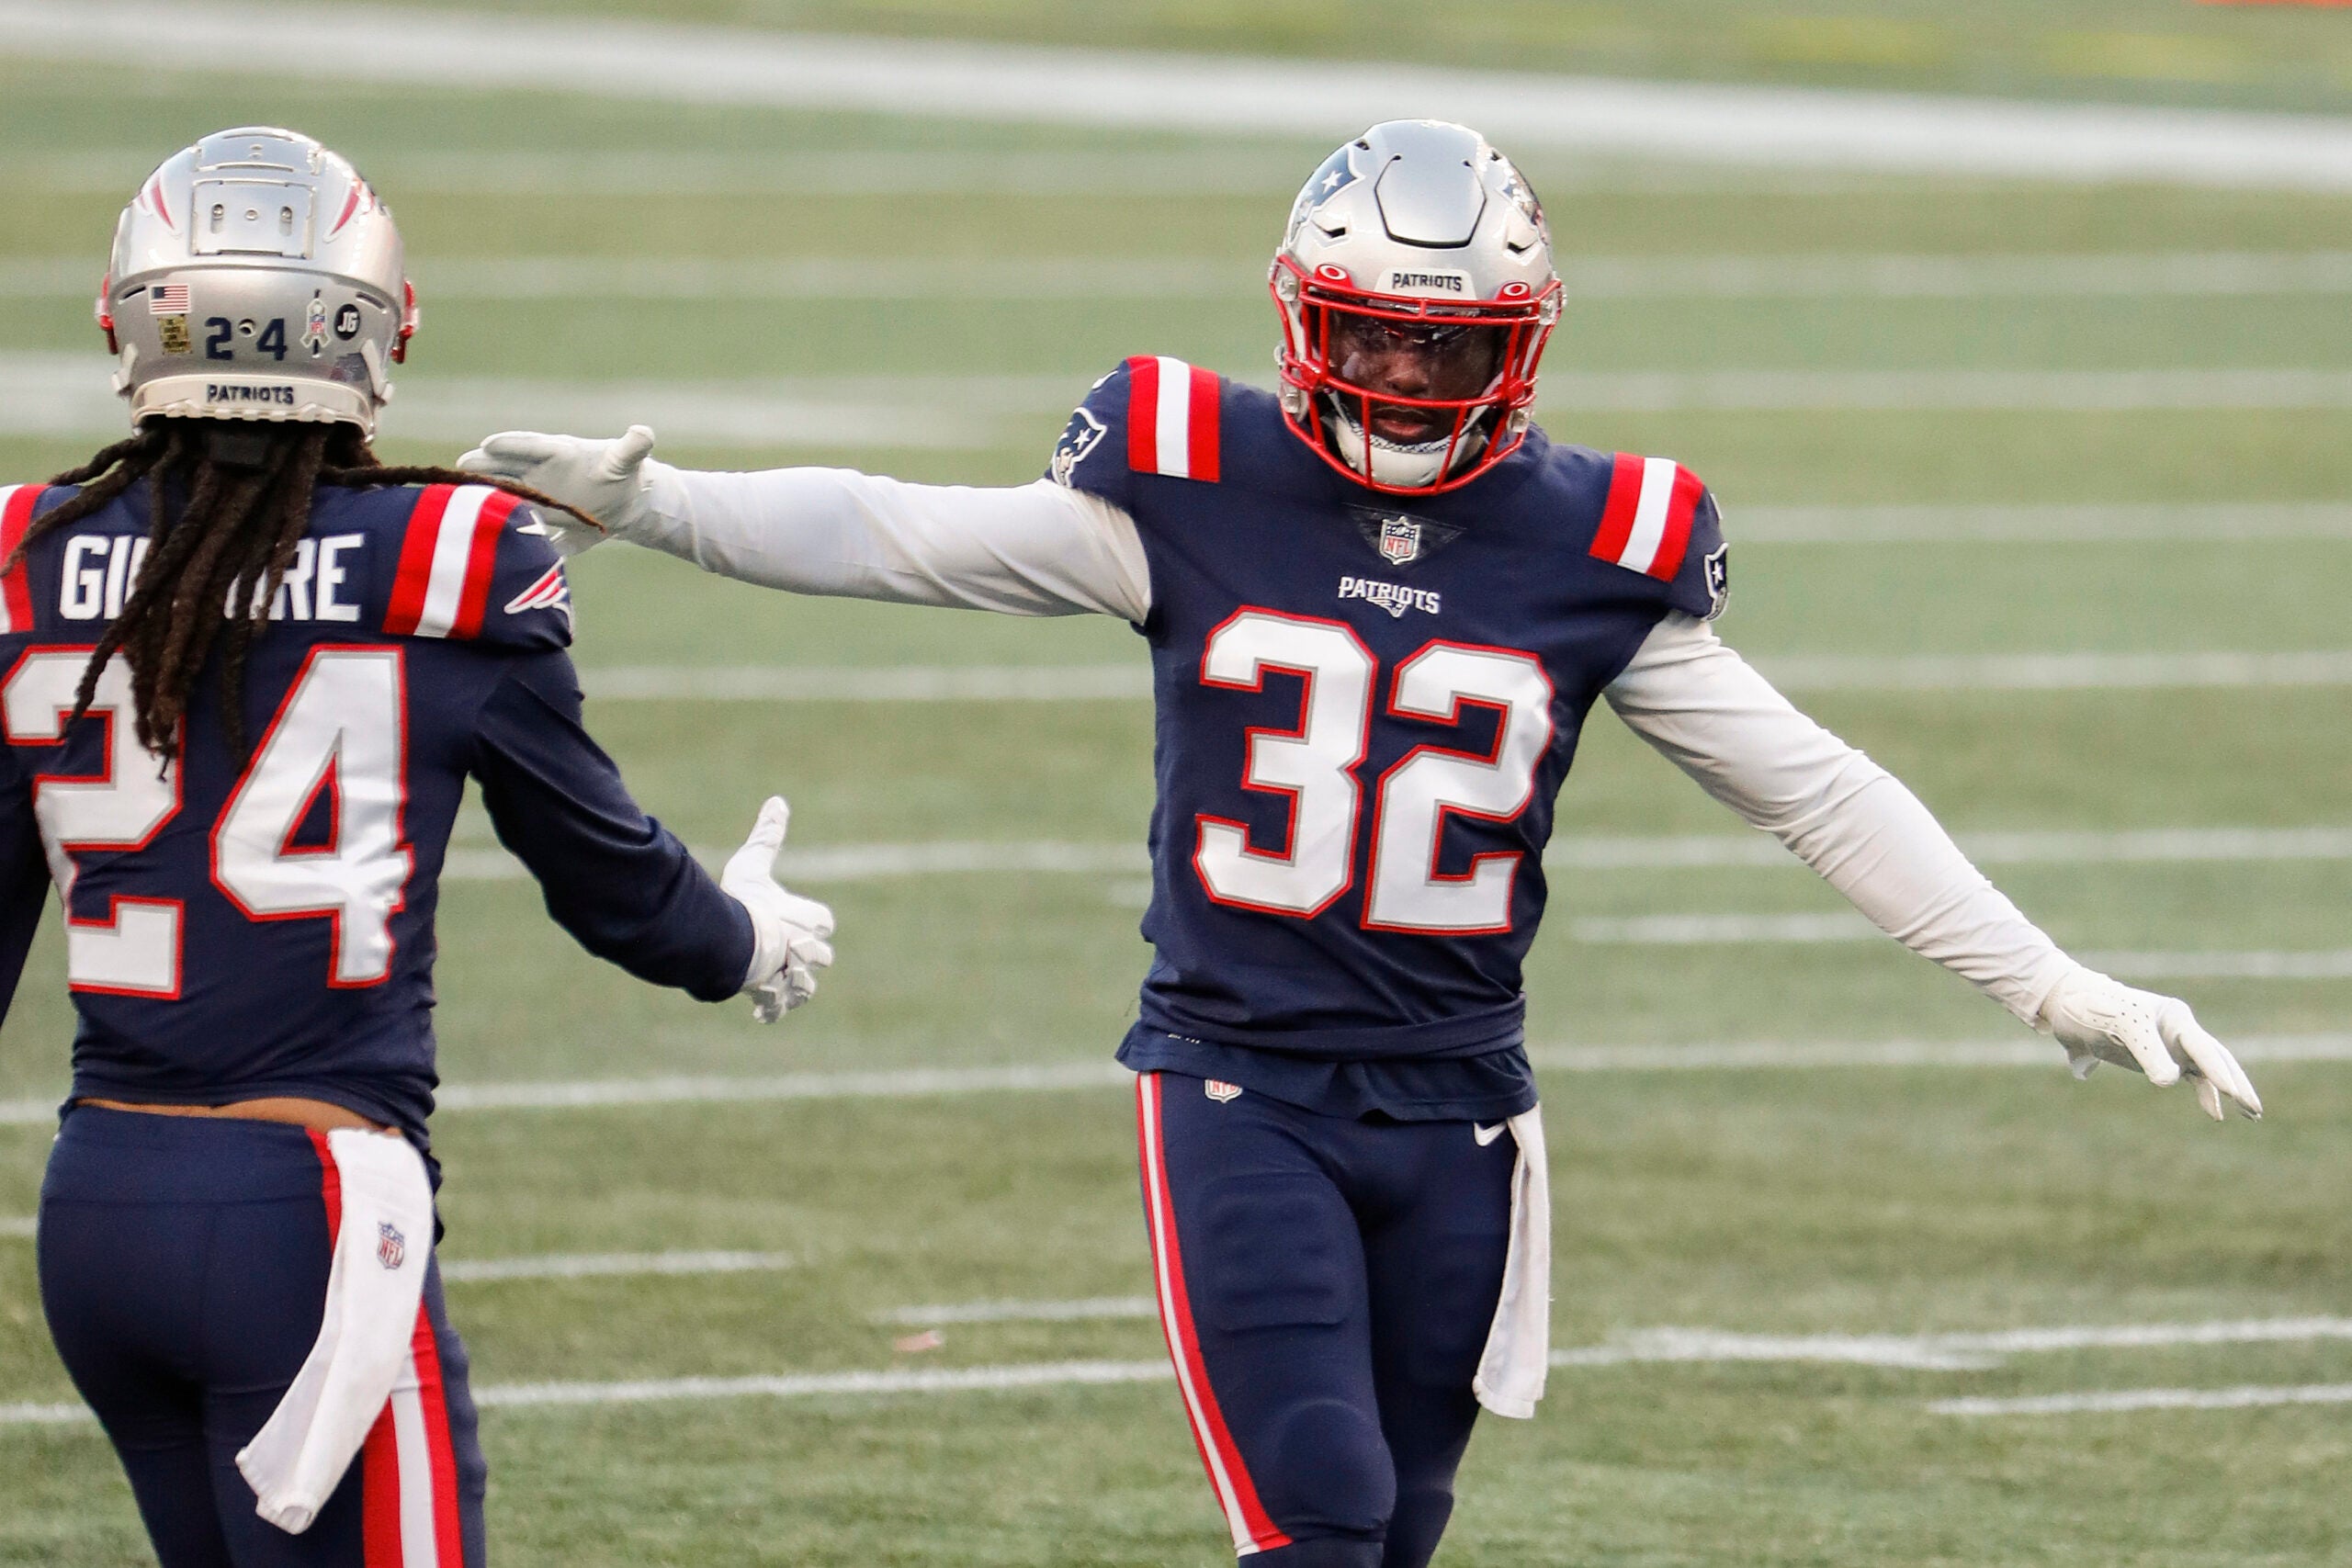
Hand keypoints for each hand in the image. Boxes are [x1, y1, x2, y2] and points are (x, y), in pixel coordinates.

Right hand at [455, 425, 657, 556]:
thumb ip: (633, 447)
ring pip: (509, 491)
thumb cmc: (622, 472)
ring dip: (488, 493)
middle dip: (485, 465)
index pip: (532, 445)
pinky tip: (488, 531)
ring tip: (458, 493)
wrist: (625, 501)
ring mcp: (538, 494)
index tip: (489, 443)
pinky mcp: (543, 518)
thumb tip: (644, 433)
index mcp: (560, 453)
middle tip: (459, 466)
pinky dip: (510, 527)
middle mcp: (542, 471)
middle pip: (509, 465)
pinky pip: (524, 521)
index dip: (512, 445)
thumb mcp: (628, 460)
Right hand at [719, 796, 835, 1022]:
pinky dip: (771, 1012)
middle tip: (787, 950)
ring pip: (806, 988)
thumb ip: (767, 835)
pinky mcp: (771, 995)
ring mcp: (788, 975)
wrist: (732, 941)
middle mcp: (802, 949)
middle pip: (822, 957)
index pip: (825, 921)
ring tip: (779, 982)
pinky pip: (776, 1009)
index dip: (815, 920)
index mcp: (804, 919)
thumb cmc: (743, 900)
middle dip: (809, 955)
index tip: (801, 918)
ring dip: (795, 986)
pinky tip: (763, 1014)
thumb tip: (778, 800)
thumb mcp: (753, 862)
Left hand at [2038, 966, 2261, 1120]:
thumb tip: (2172, 1081)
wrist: (2065, 1003)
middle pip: (2217, 1059)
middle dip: (2237, 1083)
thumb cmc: (2094, 1008)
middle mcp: (2179, 1030)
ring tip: (2252, 1115)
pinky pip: (2190, 1077)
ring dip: (2227, 1090)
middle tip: (2255, 1109)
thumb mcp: (2121, 1028)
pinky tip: (2216, 1113)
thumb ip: (2147, 1052)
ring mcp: (2170, 1045)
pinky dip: (2204, 1093)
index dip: (2219, 1072)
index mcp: (2175, 1018)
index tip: (2233, 1094)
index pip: (2204, 1049)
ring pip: (2208, 1070)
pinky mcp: (2158, 1058)